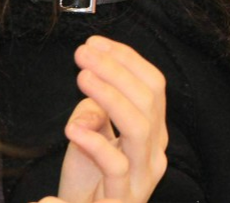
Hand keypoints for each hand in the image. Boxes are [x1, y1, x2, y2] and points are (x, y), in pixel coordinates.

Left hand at [55, 36, 167, 202]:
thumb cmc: (88, 182)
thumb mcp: (91, 138)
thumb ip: (95, 111)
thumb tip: (93, 87)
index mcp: (154, 133)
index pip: (153, 85)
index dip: (127, 60)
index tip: (97, 43)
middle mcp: (155, 151)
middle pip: (148, 99)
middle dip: (116, 70)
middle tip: (84, 53)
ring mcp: (143, 175)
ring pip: (139, 126)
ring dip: (111, 95)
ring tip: (83, 76)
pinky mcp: (124, 197)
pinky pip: (116, 165)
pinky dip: (96, 143)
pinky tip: (73, 129)